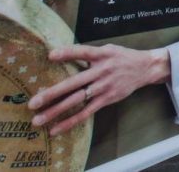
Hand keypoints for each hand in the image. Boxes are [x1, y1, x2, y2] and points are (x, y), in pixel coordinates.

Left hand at [28, 44, 170, 135]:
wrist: (145, 68)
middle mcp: (102, 71)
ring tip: (38, 119)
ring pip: (77, 100)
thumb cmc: (122, 57)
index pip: (83, 52)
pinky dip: (71, 121)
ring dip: (56, 111)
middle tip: (33, 102)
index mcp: (102, 55)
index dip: (68, 53)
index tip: (51, 56)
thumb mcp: (108, 49)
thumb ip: (89, 53)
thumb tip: (64, 54)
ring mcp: (104, 87)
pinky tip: (56, 128)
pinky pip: (86, 112)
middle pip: (74, 83)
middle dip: (52, 93)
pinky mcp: (107, 99)